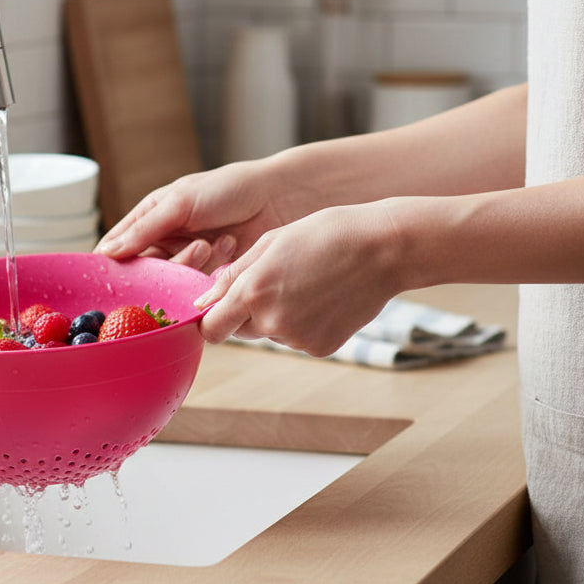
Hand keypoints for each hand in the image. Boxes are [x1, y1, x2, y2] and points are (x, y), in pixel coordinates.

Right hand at [95, 162, 287, 275]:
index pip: (117, 247)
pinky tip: (227, 250)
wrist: (279, 199)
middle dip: (159, 267)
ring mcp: (188, 262)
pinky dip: (209, 274)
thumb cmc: (228, 189)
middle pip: (143, 271)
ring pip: (170, 283)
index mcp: (151, 218)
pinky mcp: (211, 279)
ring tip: (211, 244)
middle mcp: (166, 242)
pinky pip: (196, 291)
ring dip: (189, 265)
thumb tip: (108, 254)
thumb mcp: (180, 202)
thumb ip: (144, 229)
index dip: (110, 264)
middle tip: (187, 249)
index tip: (109, 279)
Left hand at [196, 201, 403, 356]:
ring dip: (277, 315)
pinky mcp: (321, 348)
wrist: (381, 249)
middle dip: (245, 312)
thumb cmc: (322, 235)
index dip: (212, 319)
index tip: (219, 306)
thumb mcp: (270, 243)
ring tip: (306, 283)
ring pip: (270, 332)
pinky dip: (303, 323)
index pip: (211, 328)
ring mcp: (298, 338)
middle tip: (275, 281)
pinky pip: (297, 339)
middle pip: (239, 330)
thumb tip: (202, 304)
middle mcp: (271, 321)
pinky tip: (323, 298)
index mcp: (252, 292)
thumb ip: (232, 277)